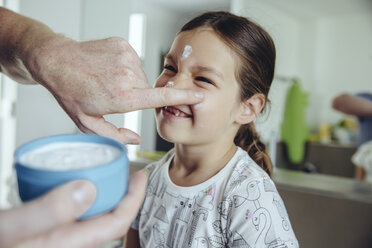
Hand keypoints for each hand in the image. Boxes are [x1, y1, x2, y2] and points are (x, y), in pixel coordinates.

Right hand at [0, 170, 146, 247]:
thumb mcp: (8, 229)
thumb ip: (45, 212)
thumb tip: (88, 190)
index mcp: (64, 245)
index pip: (115, 223)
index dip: (133, 199)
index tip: (139, 177)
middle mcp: (65, 245)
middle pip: (107, 220)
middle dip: (123, 197)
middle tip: (128, 174)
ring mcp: (56, 240)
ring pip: (92, 218)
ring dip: (105, 197)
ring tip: (108, 176)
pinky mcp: (46, 235)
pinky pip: (74, 217)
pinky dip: (83, 199)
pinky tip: (74, 187)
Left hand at [25, 36, 203, 143]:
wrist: (56, 61)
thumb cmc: (71, 93)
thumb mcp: (88, 123)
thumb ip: (116, 135)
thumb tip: (137, 139)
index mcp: (123, 97)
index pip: (161, 98)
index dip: (183, 97)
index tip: (200, 94)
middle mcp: (128, 76)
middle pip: (146, 89)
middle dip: (134, 94)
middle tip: (111, 93)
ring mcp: (125, 57)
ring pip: (139, 75)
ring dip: (128, 80)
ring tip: (106, 79)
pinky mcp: (122, 45)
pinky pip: (132, 61)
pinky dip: (123, 66)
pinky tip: (106, 68)